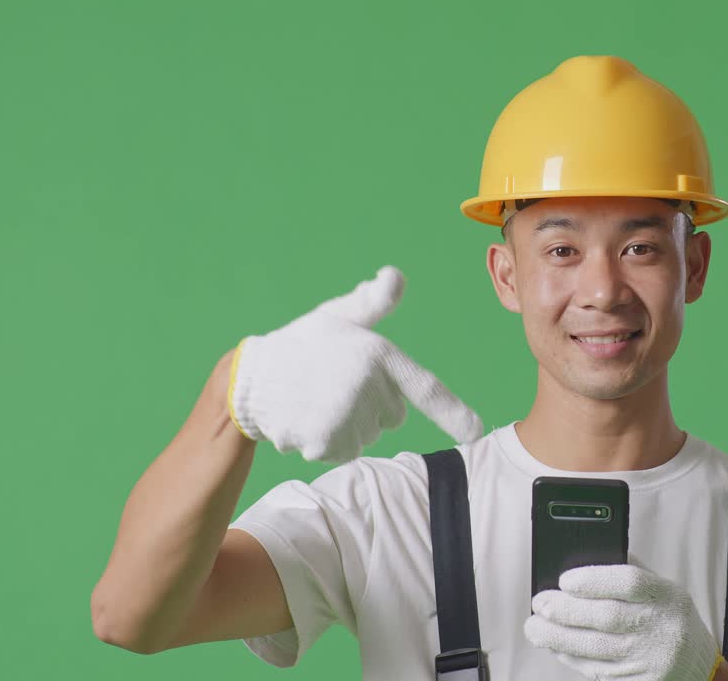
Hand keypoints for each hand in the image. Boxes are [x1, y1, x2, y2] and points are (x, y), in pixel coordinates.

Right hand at [227, 265, 483, 462]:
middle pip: (391, 417)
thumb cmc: (301, 344)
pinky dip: (326, 441)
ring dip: (346, 425)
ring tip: (315, 398)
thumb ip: (372, 303)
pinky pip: (342, 451)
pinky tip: (305, 417)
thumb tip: (394, 276)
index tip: (479, 433)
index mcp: (379, 356)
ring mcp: (347, 418)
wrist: (248, 378)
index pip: (426, 389)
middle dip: (370, 405)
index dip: (455, 413)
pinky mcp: (325, 442)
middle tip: (333, 382)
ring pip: (365, 436)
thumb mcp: (338, 317)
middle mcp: (368, 389)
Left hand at [524, 552, 723, 680]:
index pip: (629, 582)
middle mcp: (661, 627)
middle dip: (565, 610)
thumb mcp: (663, 589)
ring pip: (596, 648)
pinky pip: (598, 671)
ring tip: (535, 628)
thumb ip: (630, 571)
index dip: (593, 580)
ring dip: (558, 638)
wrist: (698, 666)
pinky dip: (571, 658)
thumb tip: (582, 559)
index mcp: (667, 595)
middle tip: (540, 604)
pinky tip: (557, 647)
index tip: (564, 579)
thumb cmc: (670, 619)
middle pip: (606, 617)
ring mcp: (650, 659)